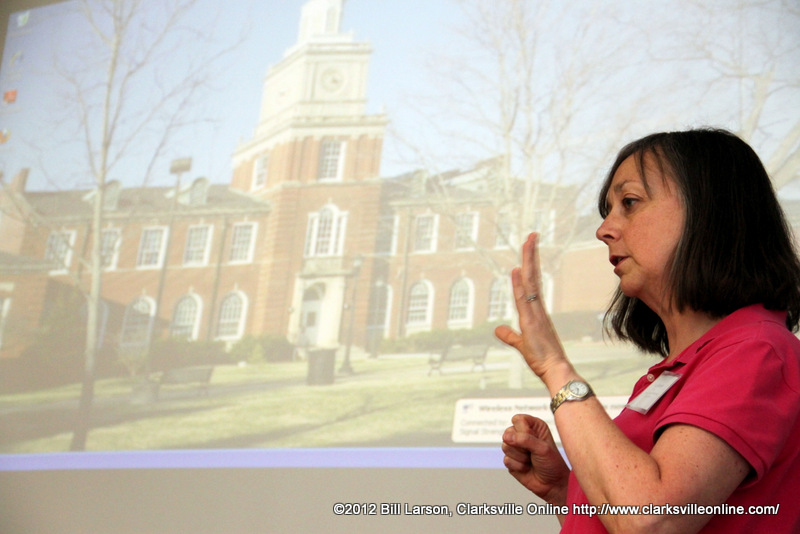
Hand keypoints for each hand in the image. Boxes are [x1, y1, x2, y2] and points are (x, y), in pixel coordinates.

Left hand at [494, 233, 571, 382]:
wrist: (556, 370)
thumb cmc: (543, 359)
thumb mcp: (521, 344)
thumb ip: (509, 336)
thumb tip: (498, 329)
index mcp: (535, 312)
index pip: (530, 283)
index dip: (529, 266)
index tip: (529, 249)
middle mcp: (537, 309)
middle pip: (532, 276)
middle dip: (531, 255)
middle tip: (531, 235)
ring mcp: (535, 313)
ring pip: (530, 282)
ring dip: (528, 262)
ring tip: (528, 241)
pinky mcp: (532, 322)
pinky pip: (524, 299)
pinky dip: (520, 285)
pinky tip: (516, 271)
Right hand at [502, 414, 569, 504]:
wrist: (553, 484)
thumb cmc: (552, 464)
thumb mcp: (542, 448)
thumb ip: (525, 440)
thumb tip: (506, 437)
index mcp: (533, 426)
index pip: (518, 419)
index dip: (523, 430)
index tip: (535, 440)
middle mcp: (522, 434)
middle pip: (508, 432)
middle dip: (521, 446)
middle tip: (533, 452)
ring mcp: (515, 447)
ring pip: (505, 446)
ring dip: (520, 457)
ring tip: (531, 460)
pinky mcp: (510, 460)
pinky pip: (506, 460)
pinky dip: (518, 466)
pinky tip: (526, 468)